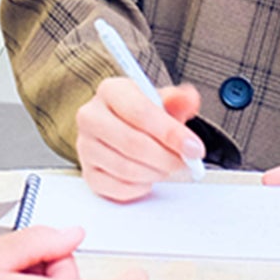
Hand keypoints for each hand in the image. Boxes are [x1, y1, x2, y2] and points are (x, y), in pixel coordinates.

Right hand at [74, 76, 204, 201]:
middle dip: (167, 158)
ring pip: (127, 169)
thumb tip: (190, 99)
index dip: (171, 133)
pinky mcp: (88, 173)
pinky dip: (141, 187)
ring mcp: (86, 146)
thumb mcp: (161, 101)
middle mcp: (91, 117)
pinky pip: (119, 188)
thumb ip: (179, 99)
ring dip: (156, 173)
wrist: (118, 128)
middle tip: (185, 162)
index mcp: (110, 91)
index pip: (141, 112)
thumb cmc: (139, 115)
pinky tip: (149, 176)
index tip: (194, 147)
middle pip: (133, 143)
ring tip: (167, 167)